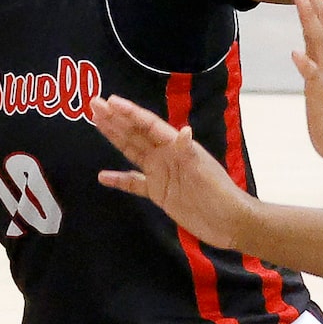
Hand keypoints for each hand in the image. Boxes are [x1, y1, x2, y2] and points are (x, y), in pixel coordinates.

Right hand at [92, 93, 256, 251]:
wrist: (228, 222)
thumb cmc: (219, 194)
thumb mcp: (204, 172)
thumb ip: (190, 152)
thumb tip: (184, 131)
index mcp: (177, 146)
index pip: (148, 125)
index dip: (129, 113)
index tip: (110, 102)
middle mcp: (166, 155)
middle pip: (136, 133)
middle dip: (115, 118)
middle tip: (94, 103)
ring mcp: (161, 174)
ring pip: (132, 151)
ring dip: (115, 137)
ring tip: (96, 122)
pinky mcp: (159, 193)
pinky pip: (135, 183)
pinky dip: (119, 179)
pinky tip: (103, 176)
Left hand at [290, 0, 322, 170]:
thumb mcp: (316, 83)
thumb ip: (310, 64)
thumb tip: (300, 50)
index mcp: (322, 53)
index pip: (315, 12)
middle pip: (316, 16)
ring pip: (316, 41)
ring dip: (308, 17)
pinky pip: (314, 79)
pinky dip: (306, 66)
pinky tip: (296, 54)